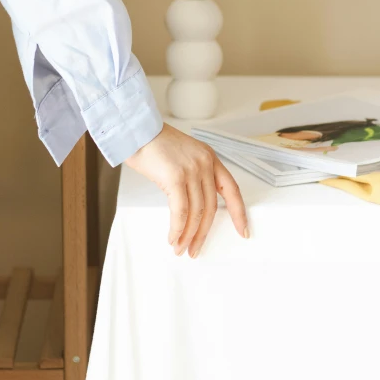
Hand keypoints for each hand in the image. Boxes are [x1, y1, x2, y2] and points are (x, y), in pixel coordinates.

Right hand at [125, 123, 248, 257]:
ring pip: (197, 212)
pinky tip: (173, 238)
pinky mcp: (176, 177)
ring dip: (188, 235)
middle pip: (212, 207)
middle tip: (195, 250)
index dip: (239, 212)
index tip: (243, 231)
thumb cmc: (153, 144)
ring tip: (180, 249)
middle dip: (203, 233)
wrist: (135, 130)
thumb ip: (192, 176)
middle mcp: (205, 164)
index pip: (232, 189)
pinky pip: (181, 211)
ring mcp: (192, 170)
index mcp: (210, 158)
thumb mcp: (183, 156)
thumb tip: (191, 207)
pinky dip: (177, 228)